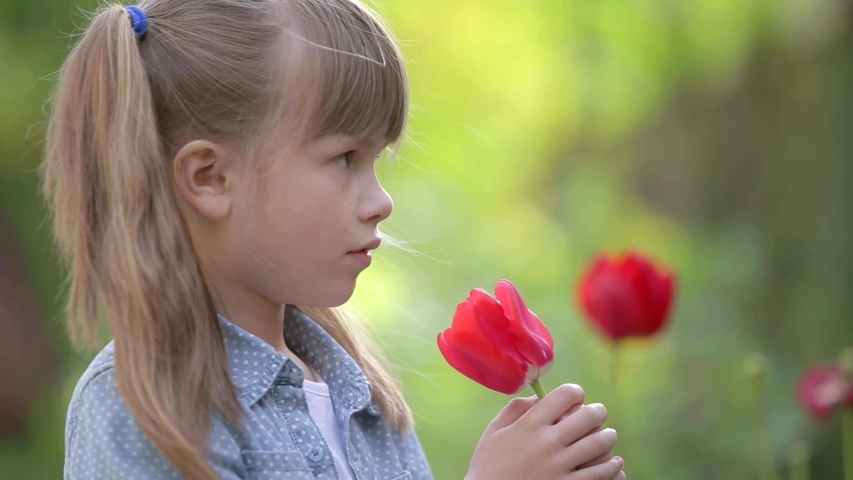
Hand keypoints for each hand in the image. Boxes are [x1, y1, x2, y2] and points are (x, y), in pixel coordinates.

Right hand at [465, 384, 624, 479]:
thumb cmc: (488, 466)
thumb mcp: (493, 432)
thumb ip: (515, 409)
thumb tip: (538, 398)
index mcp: (529, 424)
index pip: (564, 395)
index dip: (575, 392)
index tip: (576, 397)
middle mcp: (547, 442)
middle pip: (588, 416)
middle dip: (598, 412)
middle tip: (598, 414)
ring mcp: (559, 467)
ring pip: (600, 444)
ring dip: (608, 437)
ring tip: (608, 437)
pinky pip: (601, 474)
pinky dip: (613, 467)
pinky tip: (614, 463)